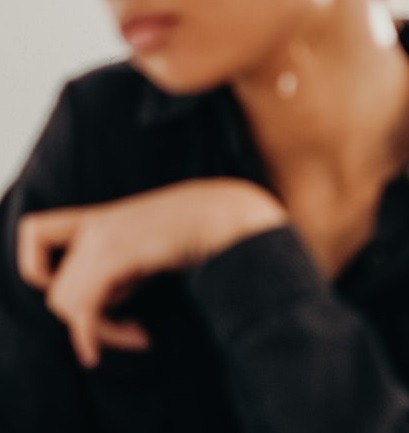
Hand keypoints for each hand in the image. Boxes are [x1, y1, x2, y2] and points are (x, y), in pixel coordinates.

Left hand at [17, 178, 286, 367]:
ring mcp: (103, 236)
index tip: (86, 289)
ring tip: (140, 333)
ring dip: (101, 331)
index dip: (41, 268)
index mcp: (102, 217)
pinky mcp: (115, 253)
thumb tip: (119, 289)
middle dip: (87, 319)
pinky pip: (85, 308)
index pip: (35, 233)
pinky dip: (97, 335)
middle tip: (131, 329)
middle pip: (57, 289)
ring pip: (67, 303)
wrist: (230, 212)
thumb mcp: (156, 243)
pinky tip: (139, 339)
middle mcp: (96, 224)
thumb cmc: (205, 227)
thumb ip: (130, 261)